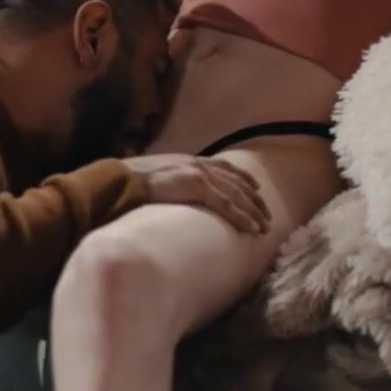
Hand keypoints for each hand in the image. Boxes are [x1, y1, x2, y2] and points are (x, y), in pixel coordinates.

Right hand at [121, 154, 270, 233]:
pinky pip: (227, 205)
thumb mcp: (159, 178)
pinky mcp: (198, 185)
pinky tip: (251, 229)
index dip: (243, 179)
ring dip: (253, 212)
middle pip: (237, 182)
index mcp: (191, 161)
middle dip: (254, 200)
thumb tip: (175, 194)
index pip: (226, 168)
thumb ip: (173, 183)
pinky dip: (241, 217)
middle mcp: (200, 164)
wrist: (123, 180)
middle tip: (267, 216)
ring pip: (237, 194)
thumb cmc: (133, 183)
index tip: (256, 190)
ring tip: (264, 227)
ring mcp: (200, 173)